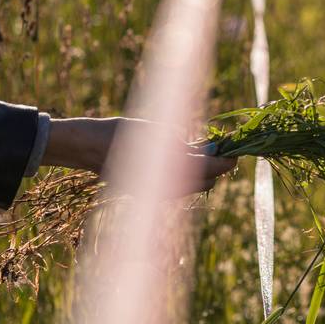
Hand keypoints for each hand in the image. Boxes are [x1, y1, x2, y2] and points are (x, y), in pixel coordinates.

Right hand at [41, 116, 236, 190]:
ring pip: (193, 185)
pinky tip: (189, 154)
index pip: (211, 170)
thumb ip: (183, 145)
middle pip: (206, 181)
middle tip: (225, 147)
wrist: (87, 145)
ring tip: (210, 149)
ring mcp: (157, 190)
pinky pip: (178, 184)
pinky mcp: (150, 188)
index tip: (237, 149)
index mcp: (169, 171)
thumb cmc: (120, 134)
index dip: (227, 160)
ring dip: (205, 170)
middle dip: (218, 166)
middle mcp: (165, 187)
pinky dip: (189, 172)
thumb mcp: (156, 133)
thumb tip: (210, 152)